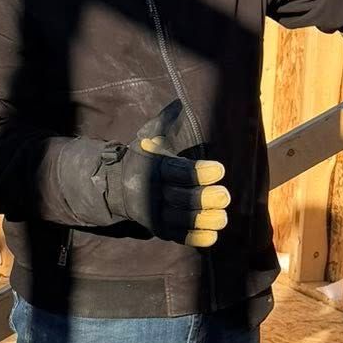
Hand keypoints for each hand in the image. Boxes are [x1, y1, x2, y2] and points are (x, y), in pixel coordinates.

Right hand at [97, 101, 228, 247]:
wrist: (117, 187)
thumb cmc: (143, 158)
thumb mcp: (149, 138)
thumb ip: (165, 124)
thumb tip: (179, 104)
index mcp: (153, 168)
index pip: (177, 171)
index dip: (198, 172)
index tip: (219, 170)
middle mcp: (151, 191)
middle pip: (179, 197)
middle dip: (203, 198)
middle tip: (226, 195)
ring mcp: (154, 212)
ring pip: (179, 218)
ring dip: (202, 220)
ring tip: (223, 217)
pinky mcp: (159, 228)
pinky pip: (177, 235)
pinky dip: (194, 237)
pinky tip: (213, 236)